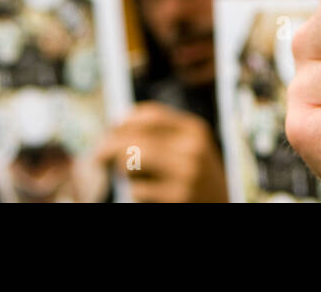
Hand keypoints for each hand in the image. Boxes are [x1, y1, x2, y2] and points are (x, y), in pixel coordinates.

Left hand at [97, 102, 227, 202]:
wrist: (221, 205)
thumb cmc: (196, 175)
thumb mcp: (188, 147)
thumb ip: (159, 134)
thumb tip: (115, 126)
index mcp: (195, 130)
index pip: (151, 115)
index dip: (125, 121)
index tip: (111, 129)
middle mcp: (193, 149)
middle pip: (137, 138)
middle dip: (111, 146)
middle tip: (98, 156)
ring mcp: (186, 175)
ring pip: (133, 162)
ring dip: (123, 170)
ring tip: (131, 176)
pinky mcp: (178, 198)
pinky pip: (138, 190)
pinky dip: (136, 192)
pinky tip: (148, 194)